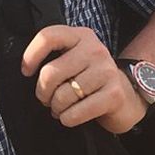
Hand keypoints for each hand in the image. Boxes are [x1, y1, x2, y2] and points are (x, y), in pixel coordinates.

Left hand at [21, 25, 146, 134]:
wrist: (128, 94)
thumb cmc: (92, 77)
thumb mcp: (75, 57)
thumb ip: (56, 56)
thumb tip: (27, 69)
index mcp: (81, 36)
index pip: (48, 37)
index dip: (31, 55)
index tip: (26, 71)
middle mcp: (94, 49)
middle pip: (51, 72)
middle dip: (42, 92)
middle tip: (46, 98)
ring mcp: (106, 71)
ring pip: (63, 95)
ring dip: (56, 108)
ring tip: (60, 108)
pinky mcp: (113, 94)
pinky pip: (77, 112)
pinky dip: (68, 118)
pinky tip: (69, 116)